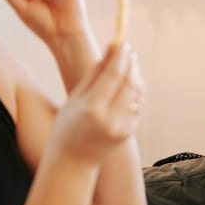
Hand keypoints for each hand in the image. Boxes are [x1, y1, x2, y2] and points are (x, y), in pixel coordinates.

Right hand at [50, 42, 142, 163]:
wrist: (73, 162)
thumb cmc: (67, 125)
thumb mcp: (75, 97)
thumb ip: (94, 73)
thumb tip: (111, 49)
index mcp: (93, 109)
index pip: (114, 75)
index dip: (120, 56)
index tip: (122, 42)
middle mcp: (111, 119)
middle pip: (130, 82)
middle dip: (131, 63)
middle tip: (127, 49)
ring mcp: (123, 128)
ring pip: (137, 92)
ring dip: (135, 74)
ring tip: (127, 63)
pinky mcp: (130, 132)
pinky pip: (137, 104)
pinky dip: (135, 90)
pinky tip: (128, 82)